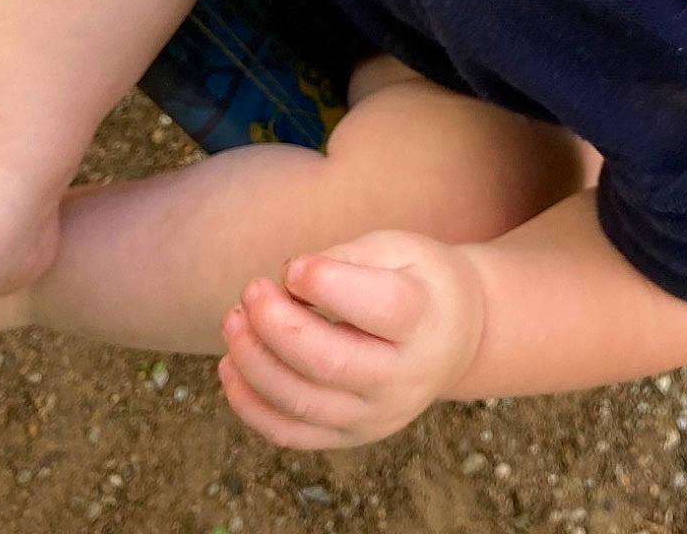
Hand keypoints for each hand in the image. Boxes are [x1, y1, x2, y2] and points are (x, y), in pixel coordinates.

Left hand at [217, 230, 485, 449]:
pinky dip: (250, 406)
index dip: (328, 284)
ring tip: (234, 320)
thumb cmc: (418, 281)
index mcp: (425, 321)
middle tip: (251, 290)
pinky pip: (291, 435)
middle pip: (331, 362)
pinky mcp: (351, 436)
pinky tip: (231, 367)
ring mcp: (378, 415)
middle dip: (276, 326)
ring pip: (303, 403)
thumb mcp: (398, 249)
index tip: (295, 266)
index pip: (381, 308)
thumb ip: (345, 258)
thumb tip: (287, 280)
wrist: (455, 336)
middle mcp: (405, 377)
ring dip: (254, 362)